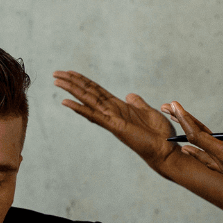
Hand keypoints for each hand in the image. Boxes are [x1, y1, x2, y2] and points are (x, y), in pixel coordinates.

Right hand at [53, 71, 186, 173]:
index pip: (97, 91)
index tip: (70, 72)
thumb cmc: (159, 135)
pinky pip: (95, 115)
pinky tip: (66, 102)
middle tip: (55, 73)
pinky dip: (79, 108)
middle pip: (88, 93)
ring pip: (88, 101)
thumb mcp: (149, 112)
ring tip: (57, 81)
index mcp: (119, 107)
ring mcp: (112, 119)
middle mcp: (112, 112)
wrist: (166, 150)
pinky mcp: (115, 126)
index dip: (83, 81)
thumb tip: (129, 95)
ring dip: (72, 90)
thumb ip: (137, 103)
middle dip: (72, 82)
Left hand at [168, 91, 222, 207]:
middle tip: (166, 107)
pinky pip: (207, 160)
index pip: (198, 136)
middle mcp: (222, 165)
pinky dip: (196, 152)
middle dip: (181, 122)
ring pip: (199, 152)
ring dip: (187, 137)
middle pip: (195, 141)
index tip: (174, 105)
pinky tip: (191, 150)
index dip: (185, 119)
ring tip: (176, 125)